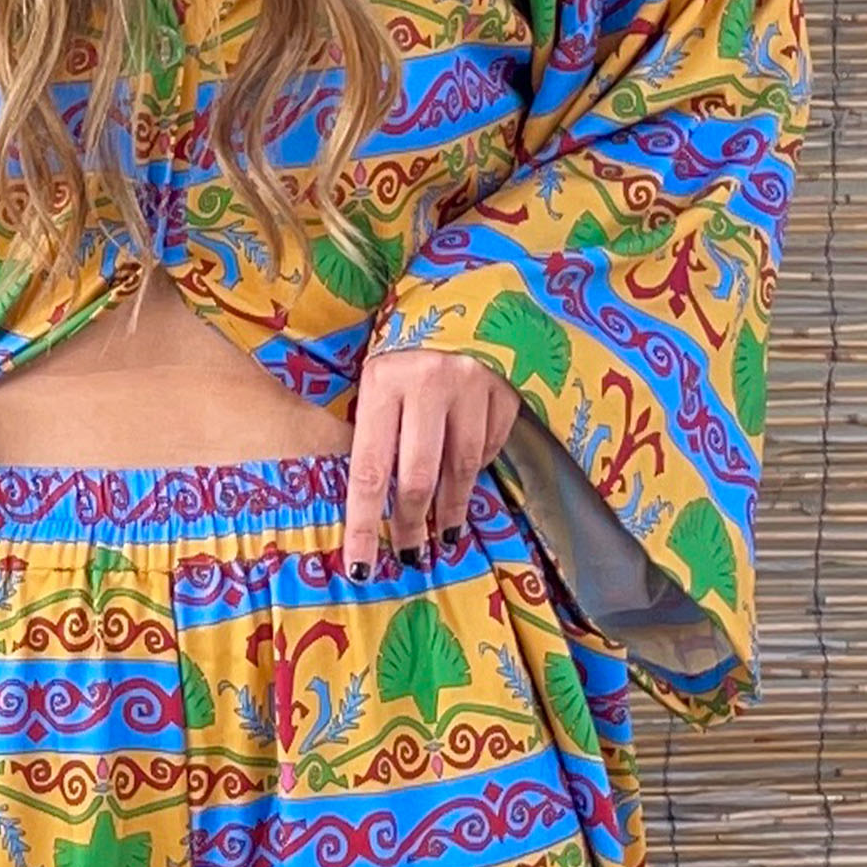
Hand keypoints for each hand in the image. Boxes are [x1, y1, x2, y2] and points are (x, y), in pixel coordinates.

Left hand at [341, 347, 517, 574]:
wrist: (461, 300)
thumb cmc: (402, 353)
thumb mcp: (373, 383)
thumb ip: (371, 434)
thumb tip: (369, 507)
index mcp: (383, 382)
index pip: (370, 470)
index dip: (365, 524)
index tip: (361, 565)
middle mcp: (429, 384)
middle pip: (419, 477)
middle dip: (413, 524)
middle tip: (412, 552)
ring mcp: (473, 387)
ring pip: (461, 470)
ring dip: (451, 509)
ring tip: (444, 533)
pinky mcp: (506, 391)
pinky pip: (489, 449)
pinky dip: (476, 468)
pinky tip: (465, 476)